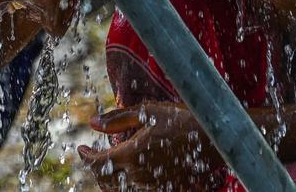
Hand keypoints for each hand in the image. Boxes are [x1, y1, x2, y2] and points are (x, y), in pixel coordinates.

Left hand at [78, 103, 222, 189]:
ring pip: (120, 190)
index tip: (81, 147)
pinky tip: (131, 172)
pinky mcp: (164, 189)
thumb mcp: (148, 112)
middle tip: (93, 155)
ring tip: (109, 164)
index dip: (85, 156)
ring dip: (110, 179)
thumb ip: (117, 119)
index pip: (96, 163)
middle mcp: (138, 175)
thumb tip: (92, 123)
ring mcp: (152, 186)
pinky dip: (128, 184)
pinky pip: (139, 191)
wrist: (214, 140)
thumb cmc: (182, 120)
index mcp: (131, 155)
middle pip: (104, 181)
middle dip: (95, 169)